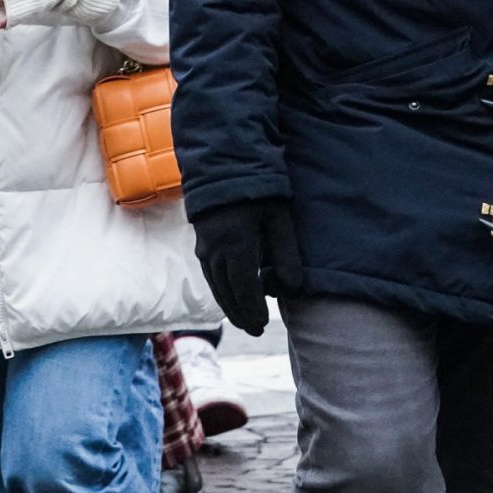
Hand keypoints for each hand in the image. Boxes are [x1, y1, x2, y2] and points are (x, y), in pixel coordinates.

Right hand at [190, 199, 306, 336]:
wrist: (223, 162)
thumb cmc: (258, 187)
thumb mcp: (279, 217)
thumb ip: (286, 253)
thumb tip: (292, 288)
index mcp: (236, 245)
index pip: (245, 290)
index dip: (254, 310)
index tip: (264, 325)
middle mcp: (215, 250)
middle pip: (227, 293)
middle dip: (241, 314)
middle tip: (256, 330)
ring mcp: (204, 247)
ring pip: (215, 286)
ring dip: (229, 305)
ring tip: (244, 319)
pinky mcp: (201, 242)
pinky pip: (209, 275)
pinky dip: (220, 290)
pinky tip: (230, 295)